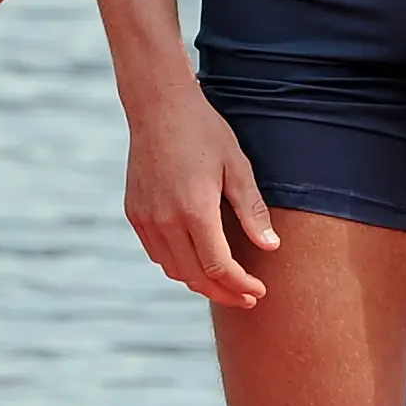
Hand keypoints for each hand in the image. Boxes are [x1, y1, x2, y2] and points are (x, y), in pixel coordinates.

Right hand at [122, 87, 280, 307]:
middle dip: (224, 293)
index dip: (241, 285)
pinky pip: (157, 253)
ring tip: (225, 282)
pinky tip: (196, 259)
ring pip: (174, 270)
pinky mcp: (134, 214)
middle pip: (196, 277)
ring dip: (200, 282)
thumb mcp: (237, 168)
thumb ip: (252, 211)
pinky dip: (178, 265)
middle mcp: (165, 220)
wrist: (158, 108)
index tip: (259, 290)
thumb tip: (271, 247)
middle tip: (247, 298)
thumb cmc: (204, 132)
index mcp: (195, 210)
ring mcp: (146, 219)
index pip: (220, 267)